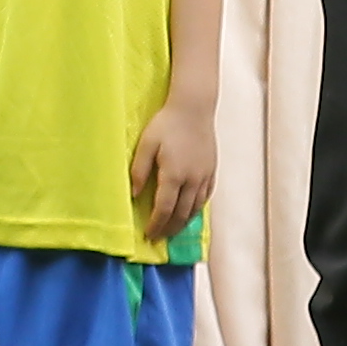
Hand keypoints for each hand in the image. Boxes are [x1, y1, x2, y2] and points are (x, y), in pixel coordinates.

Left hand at [132, 90, 220, 239]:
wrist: (194, 108)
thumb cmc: (166, 124)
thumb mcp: (146, 144)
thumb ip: (139, 171)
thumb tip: (134, 195)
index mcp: (174, 175)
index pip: (164, 209)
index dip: (156, 225)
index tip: (148, 235)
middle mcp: (192, 180)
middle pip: (181, 214)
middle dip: (169, 229)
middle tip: (159, 238)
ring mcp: (204, 176)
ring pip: (195, 208)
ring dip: (183, 223)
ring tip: (172, 230)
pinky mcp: (212, 170)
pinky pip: (205, 197)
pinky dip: (196, 209)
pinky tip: (189, 212)